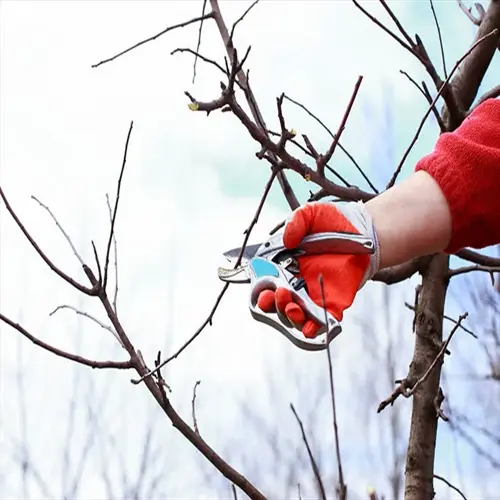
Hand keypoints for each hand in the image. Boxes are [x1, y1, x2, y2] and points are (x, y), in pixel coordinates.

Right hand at [257, 202, 378, 338]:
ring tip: (292, 306)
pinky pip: (322, 321)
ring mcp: (315, 295)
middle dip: (273, 305)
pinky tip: (309, 328)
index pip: (267, 284)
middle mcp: (297, 283)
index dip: (261, 292)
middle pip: (278, 305)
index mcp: (285, 266)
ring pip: (296, 317)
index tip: (261, 290)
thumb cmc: (335, 222)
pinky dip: (314, 328)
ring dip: (290, 316)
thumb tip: (288, 240)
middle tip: (278, 294)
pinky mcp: (334, 302)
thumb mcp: (310, 214)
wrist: (365, 230)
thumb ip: (295, 223)